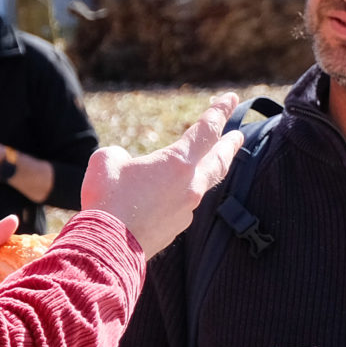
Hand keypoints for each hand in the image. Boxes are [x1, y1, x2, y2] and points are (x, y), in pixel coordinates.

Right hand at [80, 92, 242, 257]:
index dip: (219, 111)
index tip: (231, 99)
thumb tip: (125, 164)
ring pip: (201, 185)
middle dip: (229, 145)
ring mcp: (185, 211)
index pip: (206, 130)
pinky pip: (181, 207)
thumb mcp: (106, 161)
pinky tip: (164, 198)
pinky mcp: (174, 229)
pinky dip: (178, 197)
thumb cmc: (107, 200)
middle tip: (239, 135)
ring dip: (204, 173)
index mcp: (178, 163)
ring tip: (203, 166)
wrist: (107, 248)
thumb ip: (120, 156)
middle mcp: (190, 186)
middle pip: (218, 160)